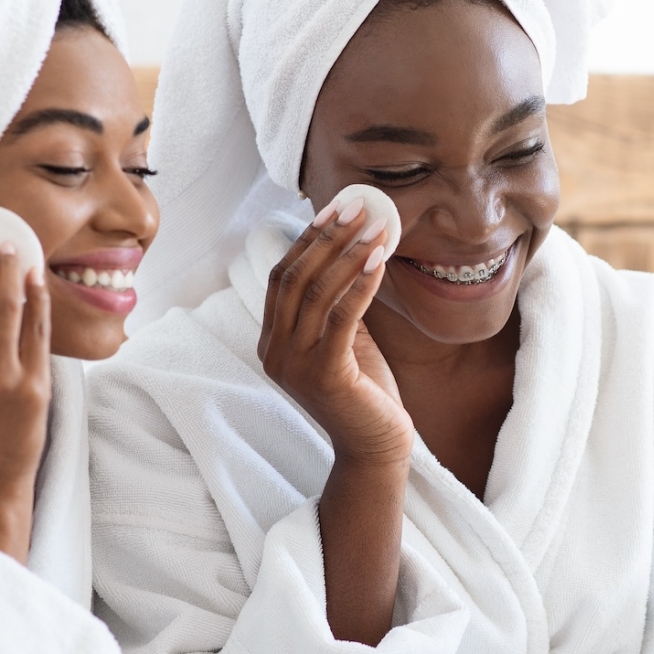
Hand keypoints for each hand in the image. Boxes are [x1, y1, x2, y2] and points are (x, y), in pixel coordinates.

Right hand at [257, 198, 408, 464]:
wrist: (375, 447)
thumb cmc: (364, 392)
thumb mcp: (344, 340)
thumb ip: (336, 304)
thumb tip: (352, 251)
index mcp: (273, 341)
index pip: (282, 277)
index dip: (307, 240)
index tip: (335, 209)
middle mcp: (275, 352)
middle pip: (296, 278)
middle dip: (328, 237)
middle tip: (358, 206)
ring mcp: (295, 365)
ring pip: (317, 292)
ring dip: (349, 253)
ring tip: (376, 226)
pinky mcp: (323, 375)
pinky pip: (341, 317)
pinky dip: (361, 283)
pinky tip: (380, 260)